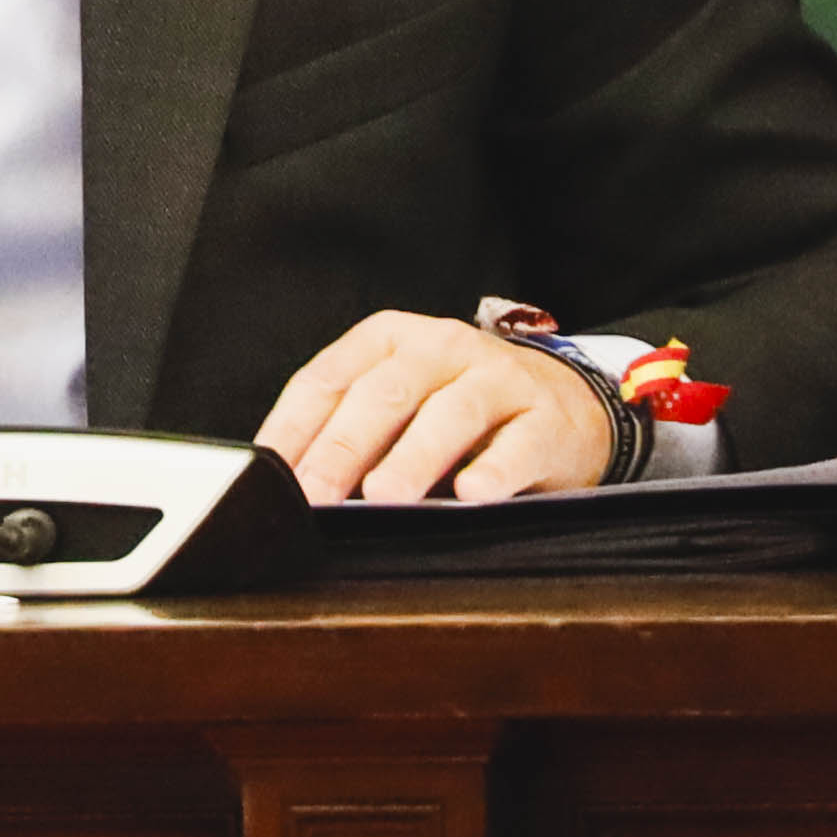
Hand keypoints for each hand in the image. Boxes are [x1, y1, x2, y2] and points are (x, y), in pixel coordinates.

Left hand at [257, 310, 615, 501]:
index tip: (269, 474)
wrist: (567, 406)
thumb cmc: (461, 411)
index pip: (329, 378)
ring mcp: (499, 378)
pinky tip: (472, 494)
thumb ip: (349, 430)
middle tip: (316, 494)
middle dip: (344, 447)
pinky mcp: (546, 417)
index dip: (294, 427)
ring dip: (413, 457)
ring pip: (451, 413)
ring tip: (384, 496)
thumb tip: (290, 485)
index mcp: (391, 339)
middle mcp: (442, 347)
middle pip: (384, 394)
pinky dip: (494, 470)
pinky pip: (518, 444)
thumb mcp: (401, 402)